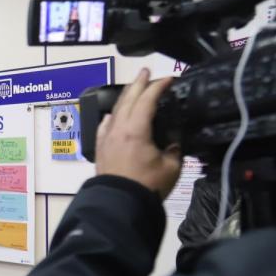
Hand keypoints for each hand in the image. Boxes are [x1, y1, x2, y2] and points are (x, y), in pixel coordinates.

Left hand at [96, 68, 182, 198]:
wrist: (119, 204)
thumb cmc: (147, 185)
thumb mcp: (171, 167)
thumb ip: (173, 149)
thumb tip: (172, 143)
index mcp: (135, 129)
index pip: (147, 100)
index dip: (158, 87)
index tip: (169, 79)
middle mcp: (118, 129)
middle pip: (127, 99)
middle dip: (138, 83)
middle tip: (146, 71)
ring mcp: (107, 138)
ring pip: (115, 111)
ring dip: (125, 97)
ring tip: (133, 89)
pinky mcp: (101, 149)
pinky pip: (105, 126)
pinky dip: (112, 116)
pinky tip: (112, 116)